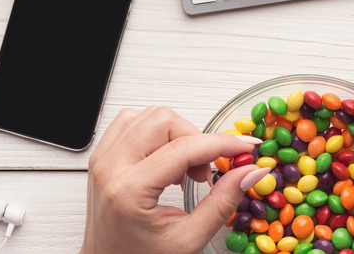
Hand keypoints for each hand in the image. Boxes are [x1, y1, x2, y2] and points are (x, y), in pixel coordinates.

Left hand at [80, 106, 266, 253]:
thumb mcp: (190, 238)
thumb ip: (223, 201)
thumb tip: (250, 171)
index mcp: (129, 191)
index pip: (184, 148)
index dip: (222, 143)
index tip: (245, 148)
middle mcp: (110, 168)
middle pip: (164, 120)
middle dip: (197, 139)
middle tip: (206, 172)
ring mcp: (103, 158)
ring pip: (150, 115)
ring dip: (178, 135)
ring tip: (185, 168)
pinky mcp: (103, 154)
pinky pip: (134, 121)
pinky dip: (159, 134)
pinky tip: (167, 159)